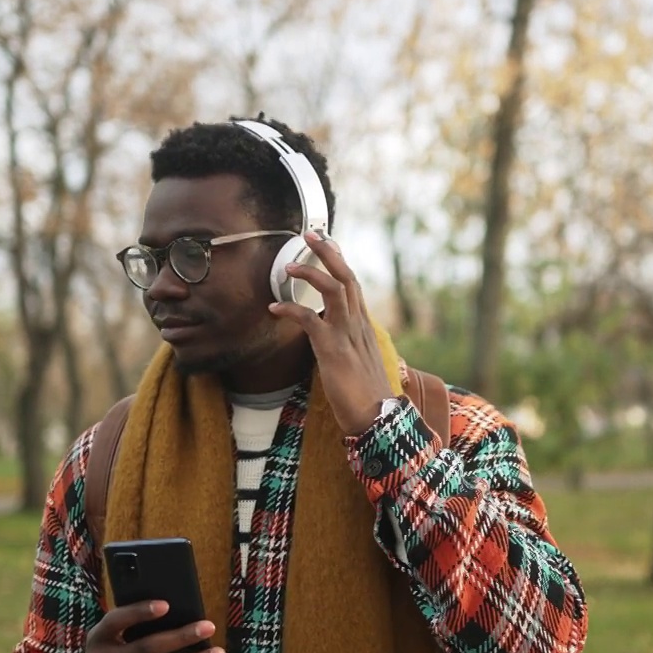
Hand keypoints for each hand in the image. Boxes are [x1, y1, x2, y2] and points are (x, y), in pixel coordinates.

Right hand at [82, 600, 224, 652]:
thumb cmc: (108, 651)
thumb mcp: (109, 636)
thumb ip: (129, 623)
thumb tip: (172, 609)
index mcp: (98, 638)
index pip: (117, 620)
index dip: (140, 612)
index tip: (166, 605)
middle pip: (148, 648)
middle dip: (181, 637)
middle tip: (208, 626)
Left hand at [269, 230, 394, 435]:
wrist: (378, 418)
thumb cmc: (366, 395)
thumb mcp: (358, 362)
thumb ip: (347, 344)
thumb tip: (330, 337)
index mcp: (363, 326)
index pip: (353, 284)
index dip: (339, 262)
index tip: (327, 243)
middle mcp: (358, 324)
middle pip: (346, 277)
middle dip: (328, 253)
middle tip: (309, 234)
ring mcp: (347, 335)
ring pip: (334, 290)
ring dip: (311, 273)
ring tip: (289, 266)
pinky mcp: (333, 350)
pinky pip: (311, 320)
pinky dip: (291, 310)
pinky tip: (274, 309)